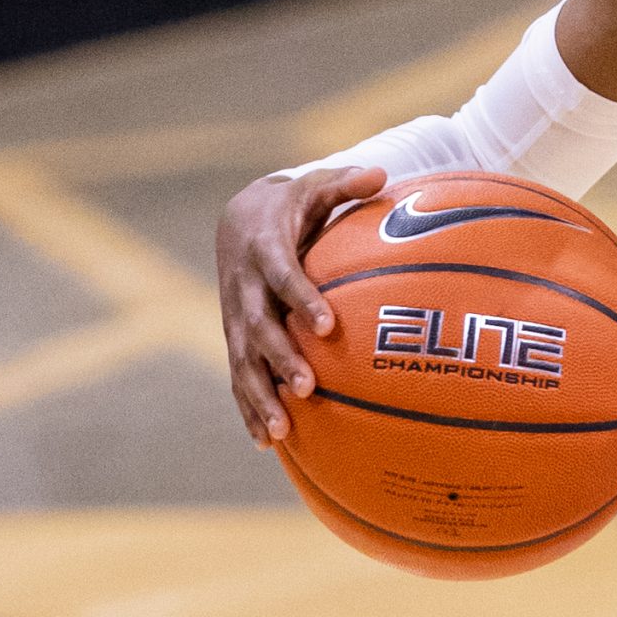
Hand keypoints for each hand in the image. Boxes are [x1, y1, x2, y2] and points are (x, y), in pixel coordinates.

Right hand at [214, 165, 384, 446]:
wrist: (240, 218)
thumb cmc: (294, 204)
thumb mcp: (317, 185)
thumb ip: (347, 183)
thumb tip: (380, 174)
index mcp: (265, 249)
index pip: (283, 275)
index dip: (302, 298)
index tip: (326, 324)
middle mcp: (245, 288)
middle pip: (258, 328)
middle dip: (280, 359)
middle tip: (306, 388)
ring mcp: (236, 317)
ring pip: (243, 361)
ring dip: (259, 397)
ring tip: (280, 432)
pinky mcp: (236, 338)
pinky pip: (239, 376)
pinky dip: (247, 408)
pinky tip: (264, 442)